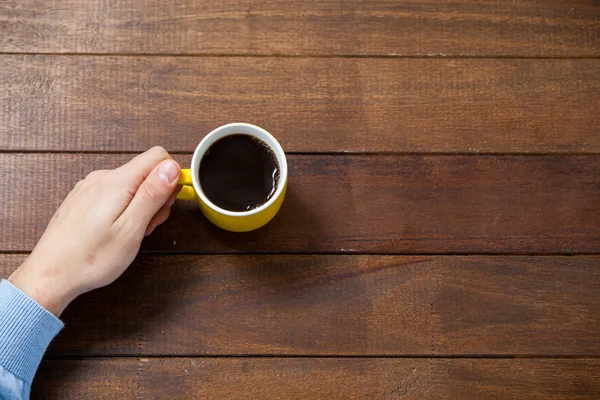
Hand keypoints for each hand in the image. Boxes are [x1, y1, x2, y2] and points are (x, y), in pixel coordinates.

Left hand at [8, 147, 179, 316]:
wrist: (50, 275)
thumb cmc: (90, 259)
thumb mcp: (131, 229)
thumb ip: (152, 194)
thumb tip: (171, 166)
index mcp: (117, 182)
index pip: (158, 156)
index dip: (171, 178)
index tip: (166, 204)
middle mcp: (101, 178)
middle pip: (146, 172)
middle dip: (156, 197)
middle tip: (146, 227)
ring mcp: (90, 187)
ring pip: (131, 184)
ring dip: (140, 206)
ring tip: (129, 234)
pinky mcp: (83, 198)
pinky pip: (114, 193)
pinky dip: (123, 209)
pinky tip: (114, 232)